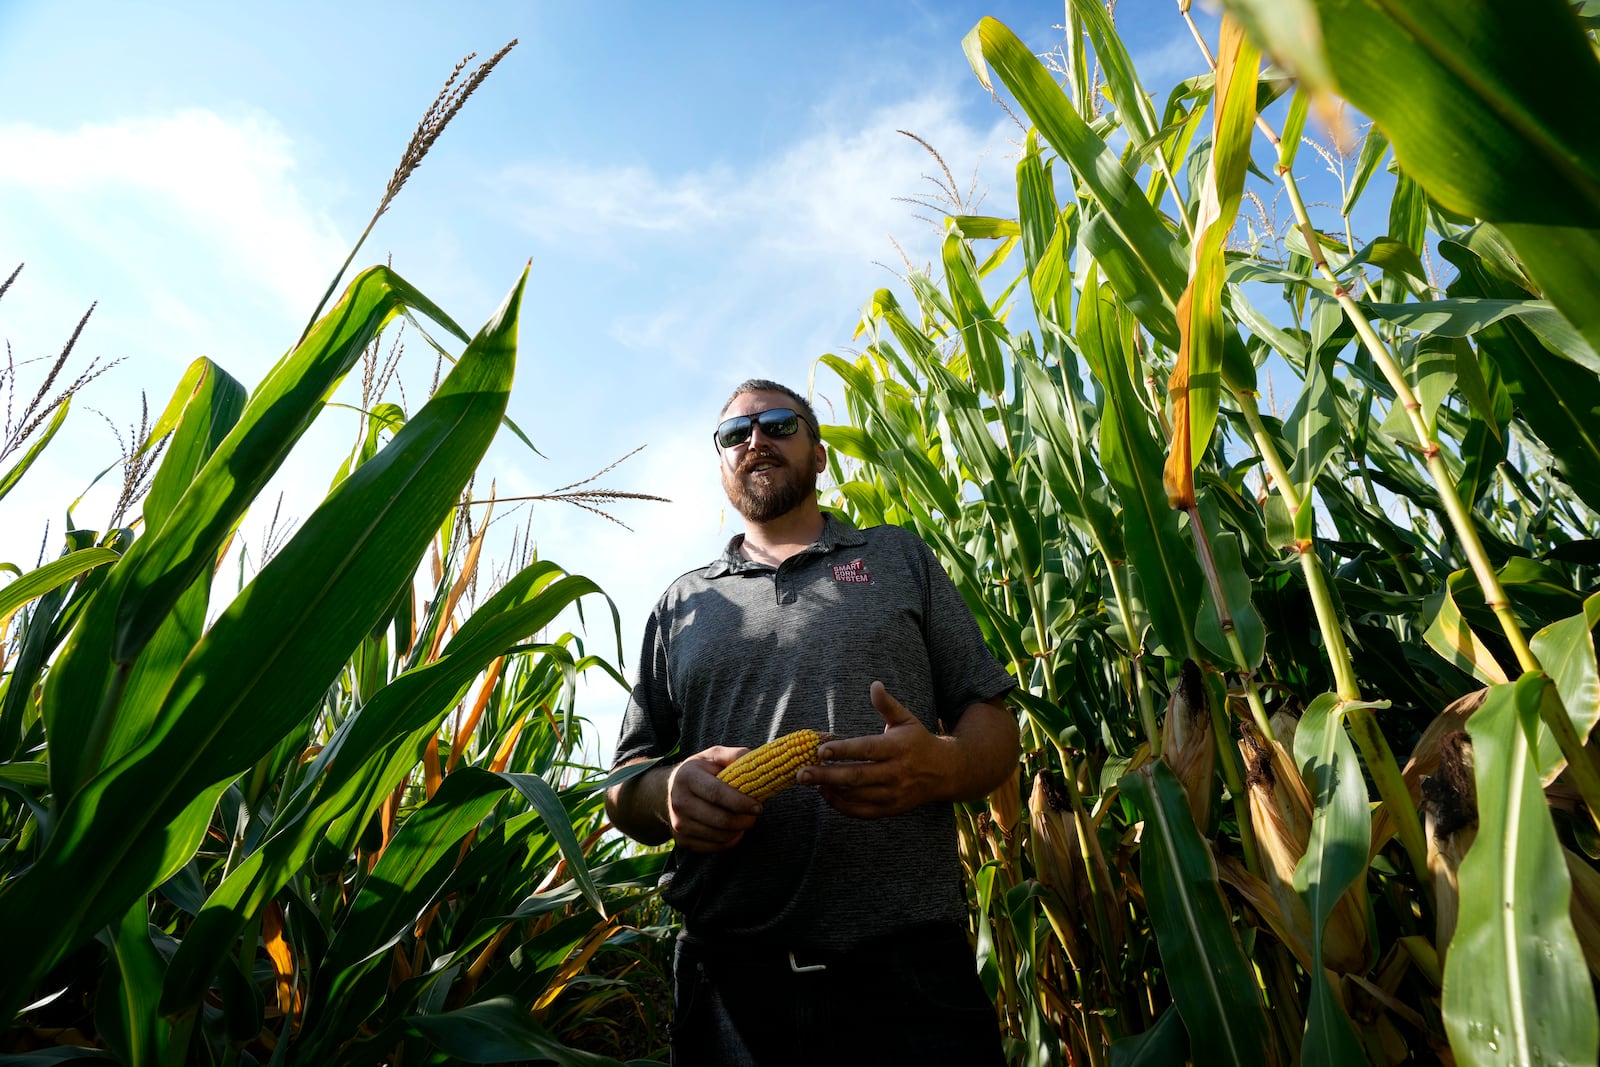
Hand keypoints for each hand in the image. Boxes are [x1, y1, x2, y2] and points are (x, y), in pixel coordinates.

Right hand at [665, 746, 763, 851]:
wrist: (670, 790)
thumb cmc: (701, 771)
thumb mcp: (714, 755)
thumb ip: (735, 755)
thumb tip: (757, 761)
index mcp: (687, 777)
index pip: (716, 793)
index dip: (740, 802)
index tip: (758, 806)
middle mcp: (679, 802)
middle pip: (720, 819)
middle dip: (744, 819)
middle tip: (756, 814)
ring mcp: (679, 824)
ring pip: (720, 836)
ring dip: (739, 830)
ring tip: (744, 818)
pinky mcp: (683, 841)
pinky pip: (715, 847)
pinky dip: (730, 840)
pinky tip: (733, 829)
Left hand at [797, 681, 953, 818]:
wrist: (945, 773)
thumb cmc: (918, 742)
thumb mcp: (906, 719)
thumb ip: (887, 704)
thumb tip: (874, 684)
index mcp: (898, 748)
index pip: (866, 750)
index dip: (843, 751)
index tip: (820, 750)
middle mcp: (896, 773)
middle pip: (857, 777)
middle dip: (826, 776)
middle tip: (801, 773)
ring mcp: (893, 794)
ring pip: (857, 796)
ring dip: (830, 790)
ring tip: (809, 780)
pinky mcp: (891, 809)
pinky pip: (862, 811)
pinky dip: (841, 805)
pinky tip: (825, 794)